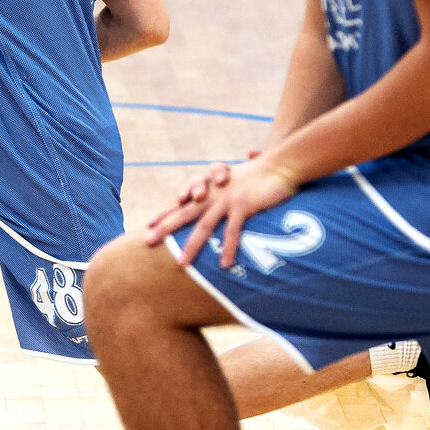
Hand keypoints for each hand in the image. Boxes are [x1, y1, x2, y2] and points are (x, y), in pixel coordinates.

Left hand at [143, 156, 300, 269]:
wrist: (282, 164)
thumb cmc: (261, 173)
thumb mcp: (238, 180)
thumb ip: (226, 189)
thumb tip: (219, 195)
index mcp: (211, 187)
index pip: (183, 199)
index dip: (166, 210)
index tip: (149, 223)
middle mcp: (215, 192)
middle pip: (185, 212)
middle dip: (166, 227)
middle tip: (147, 241)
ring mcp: (227, 199)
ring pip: (204, 225)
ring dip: (192, 246)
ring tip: (181, 263)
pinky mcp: (243, 205)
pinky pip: (232, 230)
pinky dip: (228, 248)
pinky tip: (223, 264)